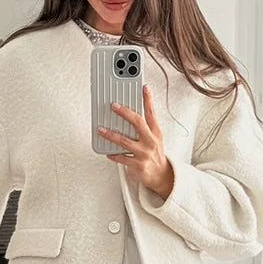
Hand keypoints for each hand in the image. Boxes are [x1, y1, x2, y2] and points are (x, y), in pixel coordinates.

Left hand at [97, 84, 173, 198]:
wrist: (161, 175)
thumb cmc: (155, 154)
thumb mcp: (155, 137)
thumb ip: (146, 126)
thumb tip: (132, 113)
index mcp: (155, 132)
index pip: (151, 113)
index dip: (148, 99)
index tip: (143, 88)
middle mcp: (150, 141)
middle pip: (137, 123)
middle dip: (124, 112)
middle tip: (114, 106)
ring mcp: (144, 153)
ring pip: (125, 141)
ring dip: (111, 135)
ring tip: (101, 130)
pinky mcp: (138, 165)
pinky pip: (122, 158)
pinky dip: (113, 154)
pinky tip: (107, 151)